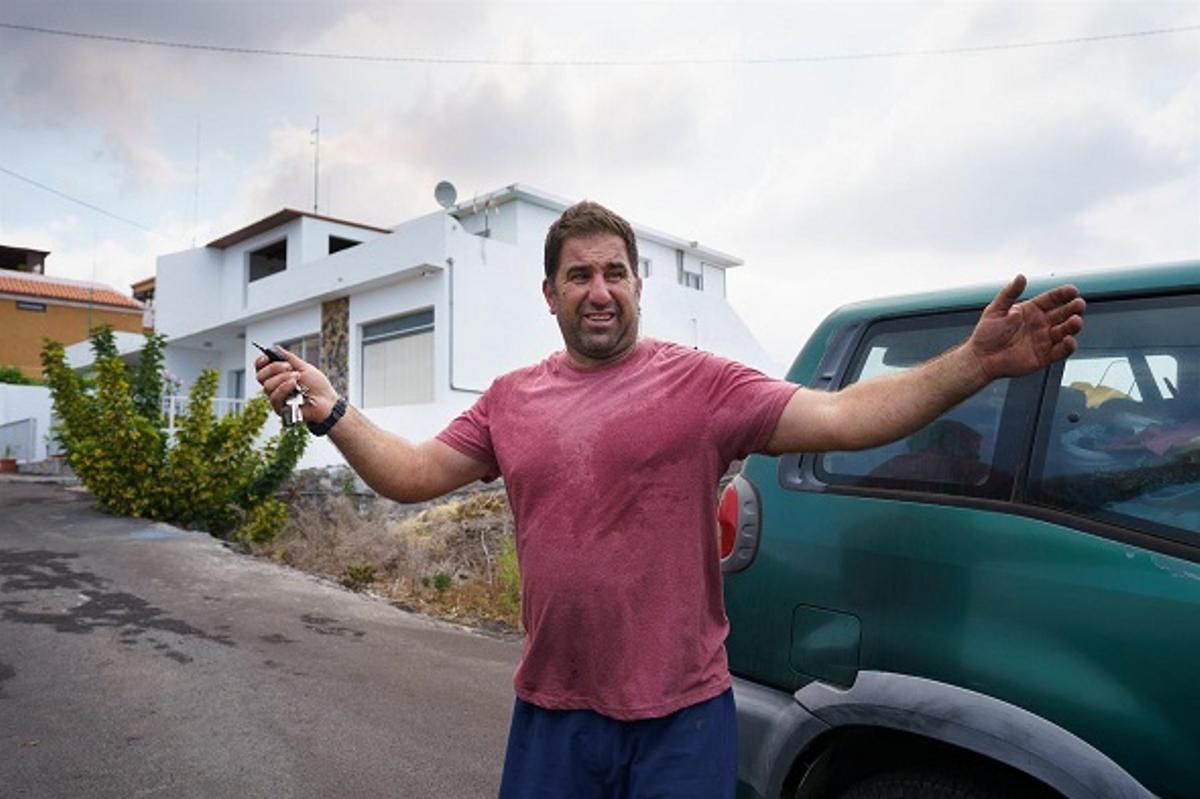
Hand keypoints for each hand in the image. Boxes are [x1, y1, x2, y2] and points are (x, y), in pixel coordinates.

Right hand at [254, 346, 336, 423]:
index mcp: (278, 376)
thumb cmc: (317, 386)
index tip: (267, 357)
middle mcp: (275, 387)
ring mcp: (277, 398)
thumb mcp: (304, 367)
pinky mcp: (281, 409)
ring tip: (297, 377)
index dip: (260, 362)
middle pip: (260, 376)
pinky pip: (275, 397)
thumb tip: (275, 348)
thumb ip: (289, 358)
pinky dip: (284, 388)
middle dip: (274, 368)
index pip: (260, 369)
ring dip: (283, 378)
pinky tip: (295, 385)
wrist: (327, 400)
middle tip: (289, 367)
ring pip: (267, 386)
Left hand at [967, 275, 1085, 379]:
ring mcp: (1044, 340)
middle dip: (1073, 308)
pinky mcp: (1045, 357)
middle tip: (1079, 304)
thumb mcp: (996, 310)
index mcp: (1032, 310)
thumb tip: (1021, 277)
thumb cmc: (986, 333)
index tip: (1073, 290)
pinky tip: (1069, 340)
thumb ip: (1009, 294)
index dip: (1063, 294)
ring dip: (1073, 325)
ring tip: (1075, 321)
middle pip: (1063, 313)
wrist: (981, 358)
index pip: (1052, 299)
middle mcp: (1041, 324)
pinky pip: (1061, 351)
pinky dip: (1068, 346)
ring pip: (1065, 331)